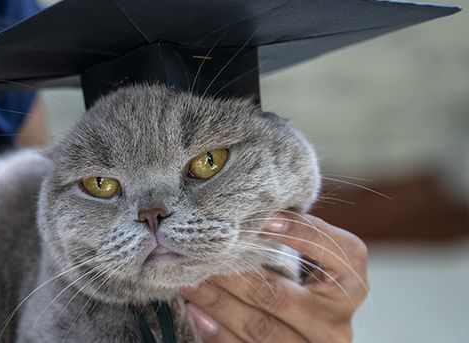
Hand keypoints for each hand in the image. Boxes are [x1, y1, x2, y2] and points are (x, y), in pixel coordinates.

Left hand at [180, 213, 368, 342]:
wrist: (304, 332)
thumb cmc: (301, 283)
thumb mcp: (309, 260)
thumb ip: (290, 236)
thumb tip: (245, 208)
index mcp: (350, 285)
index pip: (337, 253)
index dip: (301, 233)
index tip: (264, 220)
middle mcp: (336, 322)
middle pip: (279, 295)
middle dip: (233, 273)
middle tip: (201, 254)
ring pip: (259, 328)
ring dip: (217, 302)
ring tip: (189, 281)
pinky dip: (217, 331)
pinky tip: (197, 311)